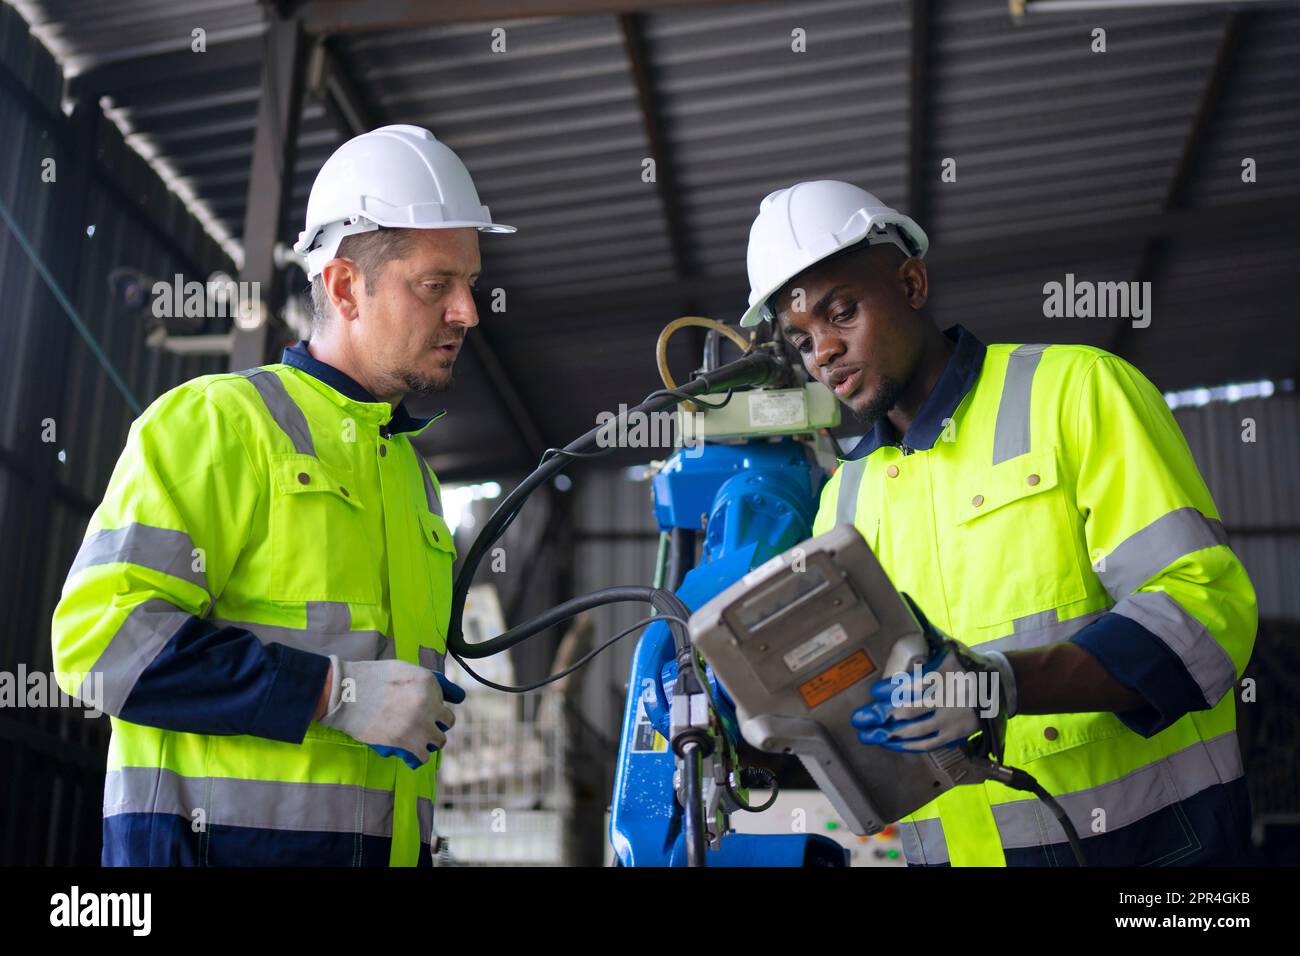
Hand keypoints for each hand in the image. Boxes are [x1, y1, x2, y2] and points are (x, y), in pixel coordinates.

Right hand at [318, 657, 464, 766]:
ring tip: (418, 738)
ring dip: (430, 740)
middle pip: (448, 722)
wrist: (345, 693)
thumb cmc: (371, 678)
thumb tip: (453, 695)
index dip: (436, 706)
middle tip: (424, 725)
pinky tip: (411, 751)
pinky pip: (423, 757)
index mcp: (429, 683)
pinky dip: (418, 755)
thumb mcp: (405, 669)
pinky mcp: (404, 743)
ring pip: (439, 741)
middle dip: (437, 723)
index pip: (446, 701)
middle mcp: (428, 704)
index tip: (427, 710)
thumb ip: (428, 682)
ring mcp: (418, 725)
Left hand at [851, 639, 1016, 752]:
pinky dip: (906, 745)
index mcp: (943, 674)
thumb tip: (902, 607)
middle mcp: (947, 697)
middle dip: (879, 715)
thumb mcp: (948, 649)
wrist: (996, 686)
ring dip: (888, 734)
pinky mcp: (955, 734)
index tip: (875, 692)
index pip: (911, 683)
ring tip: (869, 734)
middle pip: (908, 710)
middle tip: (860, 719)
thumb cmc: (963, 664)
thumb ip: (926, 640)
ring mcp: (951, 718)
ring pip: (915, 730)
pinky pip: (927, 743)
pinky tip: (891, 742)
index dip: (890, 689)